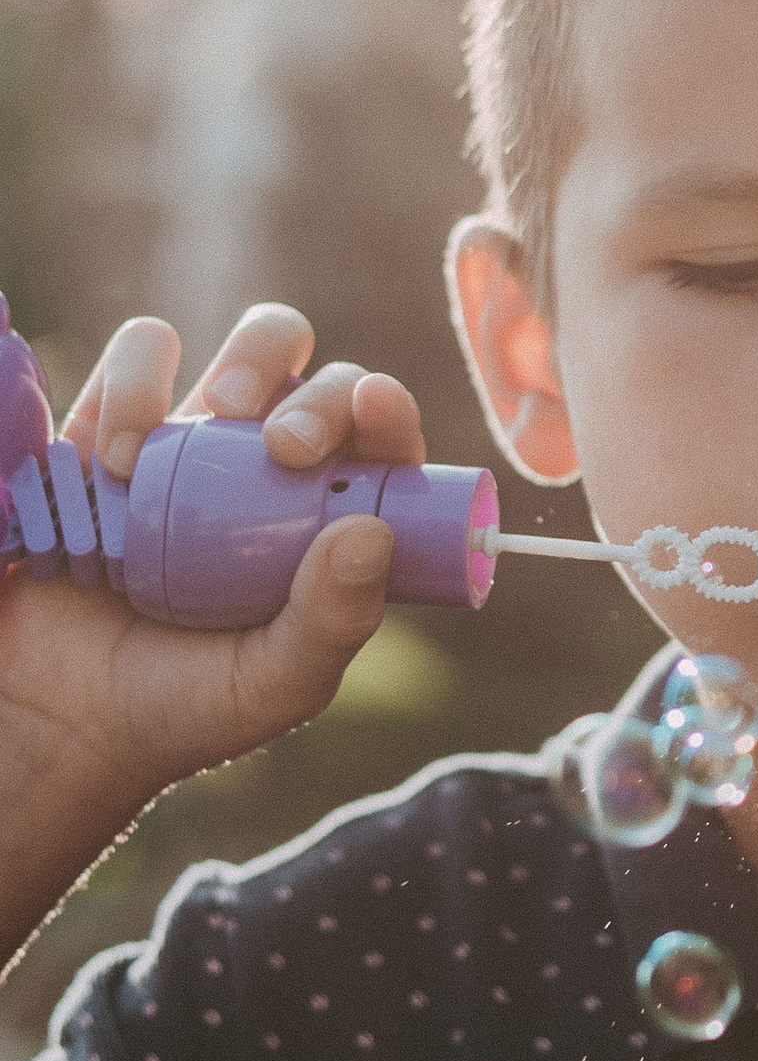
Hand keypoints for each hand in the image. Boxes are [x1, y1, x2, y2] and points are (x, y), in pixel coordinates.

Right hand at [0, 302, 421, 916]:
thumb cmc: (184, 706)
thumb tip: (373, 531)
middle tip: (288, 448)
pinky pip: (142, 351)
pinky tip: (121, 457)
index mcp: (328, 524)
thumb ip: (335, 620)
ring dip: (245, 364)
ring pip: (256, 345)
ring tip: (218, 434)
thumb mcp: (277, 684)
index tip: (376, 410)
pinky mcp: (116, 425)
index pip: (385, 445)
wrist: (62, 716)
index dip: (391, 414)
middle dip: (321, 393)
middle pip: (329, 379)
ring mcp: (199, 443)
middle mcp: (274, 473)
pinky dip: (138, 378)